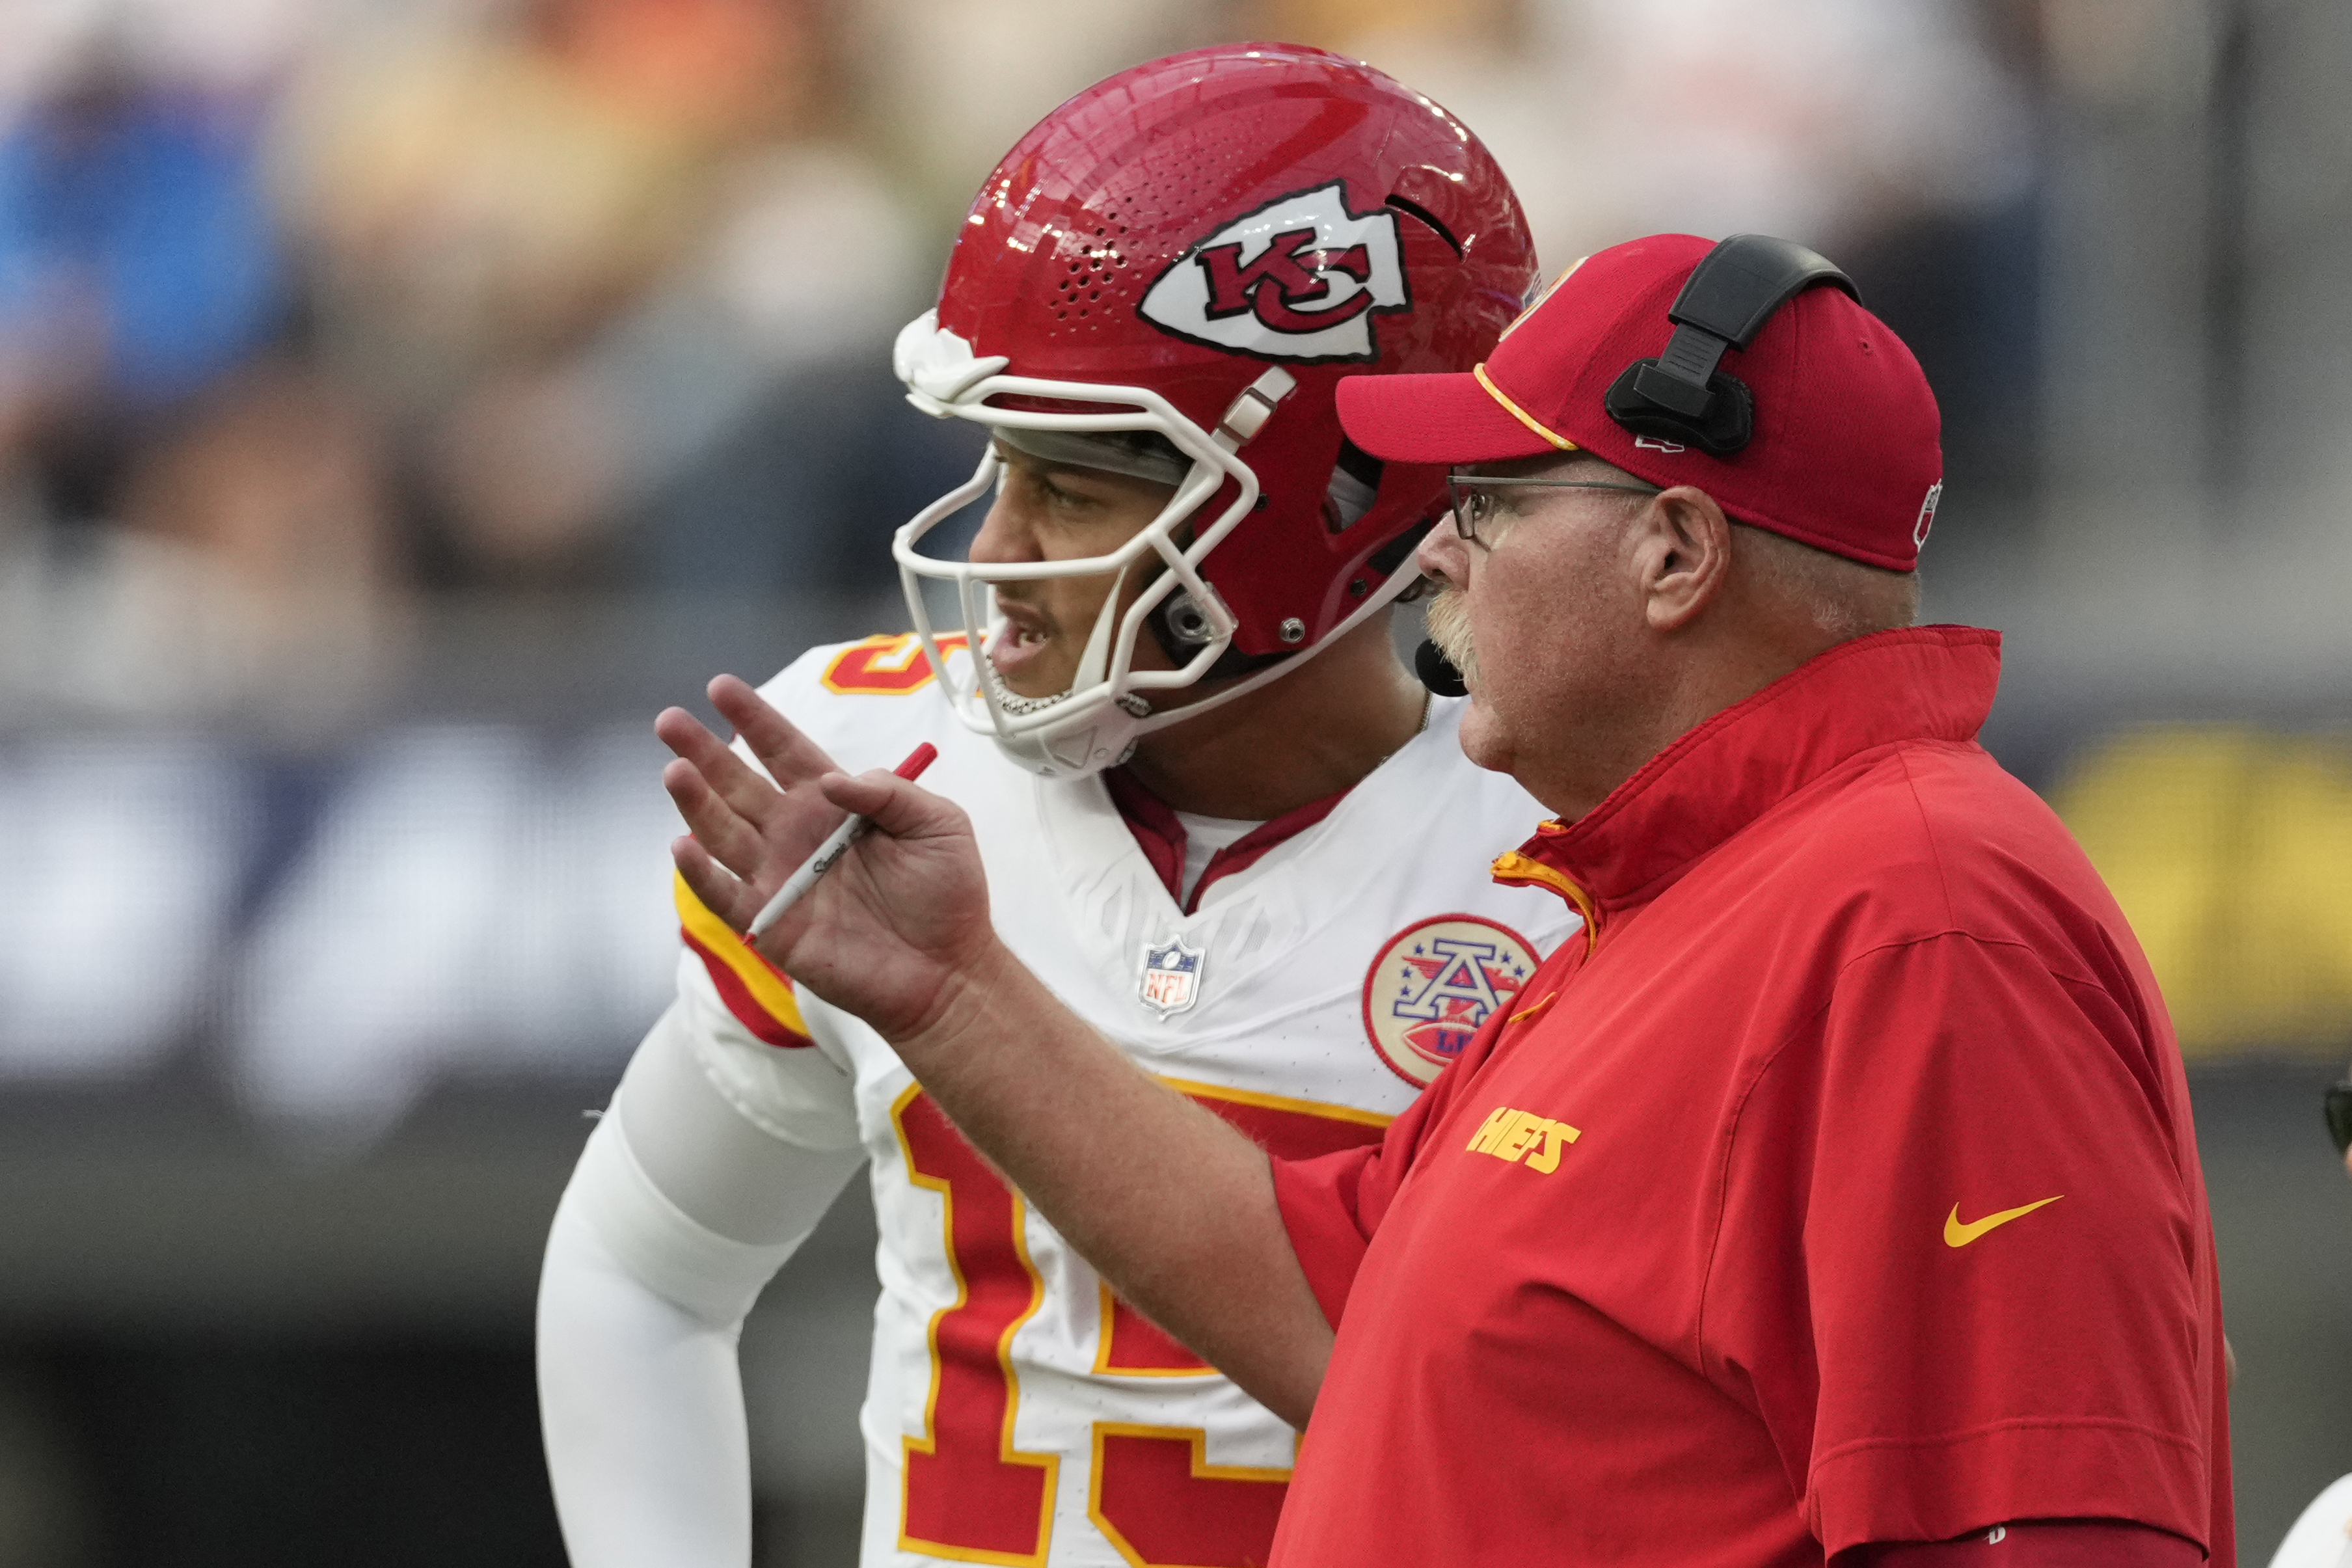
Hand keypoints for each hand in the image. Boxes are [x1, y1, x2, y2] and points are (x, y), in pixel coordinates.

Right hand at [656, 675, 997, 1042]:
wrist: (948, 969)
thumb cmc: (947, 894)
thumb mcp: (938, 823)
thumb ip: (889, 790)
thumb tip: (829, 779)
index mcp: (831, 803)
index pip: (783, 751)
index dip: (753, 719)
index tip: (720, 687)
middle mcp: (796, 835)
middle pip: (738, 784)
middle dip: (703, 752)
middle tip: (669, 721)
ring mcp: (780, 877)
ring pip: (724, 833)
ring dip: (696, 803)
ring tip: (675, 771)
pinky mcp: (774, 924)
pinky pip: (727, 896)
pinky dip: (702, 874)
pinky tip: (682, 846)